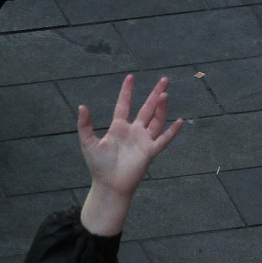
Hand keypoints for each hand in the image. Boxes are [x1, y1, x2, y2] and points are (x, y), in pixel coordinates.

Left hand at [77, 74, 182, 235]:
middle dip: (155, 94)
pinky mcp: (149, 152)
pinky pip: (163, 140)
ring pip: (156, 120)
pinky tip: (179, 121)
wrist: (109, 185)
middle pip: (147, 108)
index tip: (130, 77)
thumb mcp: (88, 143)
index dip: (127, 91)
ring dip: (161, 108)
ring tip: (165, 94)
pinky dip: (172, 131)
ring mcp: (143, 141)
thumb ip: (85, 125)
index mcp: (118, 128)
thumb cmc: (98, 166)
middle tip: (164, 79)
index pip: (124, 105)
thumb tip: (82, 106)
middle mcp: (133, 132)